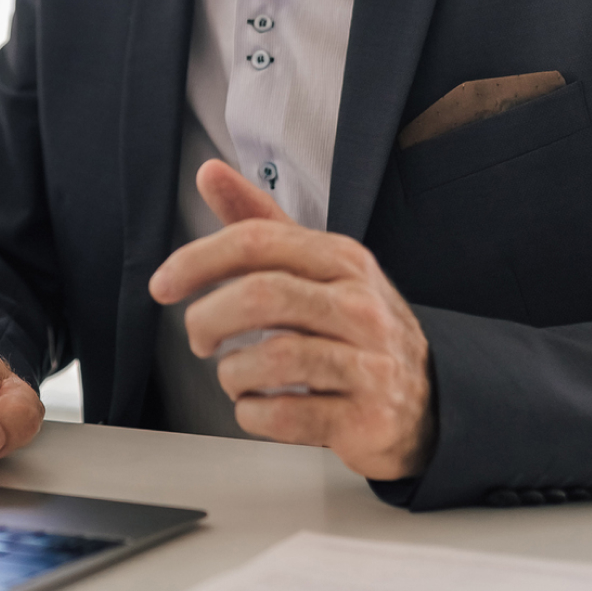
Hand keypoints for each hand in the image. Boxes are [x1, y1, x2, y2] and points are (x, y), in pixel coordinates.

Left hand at [149, 159, 435, 480]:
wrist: (429, 402)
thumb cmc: (355, 329)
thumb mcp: (317, 267)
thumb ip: (261, 222)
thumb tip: (210, 172)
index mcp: (343, 261)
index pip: (257, 241)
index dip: (196, 260)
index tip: (163, 285)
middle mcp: (362, 307)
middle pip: (260, 296)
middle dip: (207, 319)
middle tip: (198, 338)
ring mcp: (370, 364)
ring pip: (270, 358)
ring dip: (231, 374)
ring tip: (237, 377)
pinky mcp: (367, 418)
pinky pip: (284, 416)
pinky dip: (253, 414)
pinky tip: (260, 406)